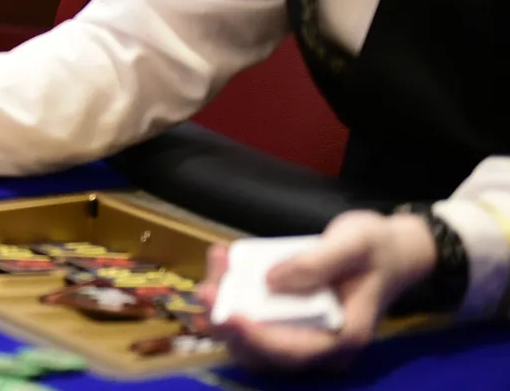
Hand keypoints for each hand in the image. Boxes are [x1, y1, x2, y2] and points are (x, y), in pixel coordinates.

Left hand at [199, 212, 436, 370]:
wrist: (393, 251)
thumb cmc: (378, 247)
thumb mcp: (353, 244)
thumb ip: (315, 263)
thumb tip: (270, 280)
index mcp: (344, 337)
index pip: (293, 351)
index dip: (256, 339)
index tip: (227, 316)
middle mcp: (322, 347)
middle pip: (264, 354)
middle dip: (227, 326)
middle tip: (205, 290)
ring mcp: (304, 336)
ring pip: (252, 340)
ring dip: (222, 309)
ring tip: (215, 265)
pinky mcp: (290, 322)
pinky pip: (254, 321)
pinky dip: (231, 298)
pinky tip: (221, 266)